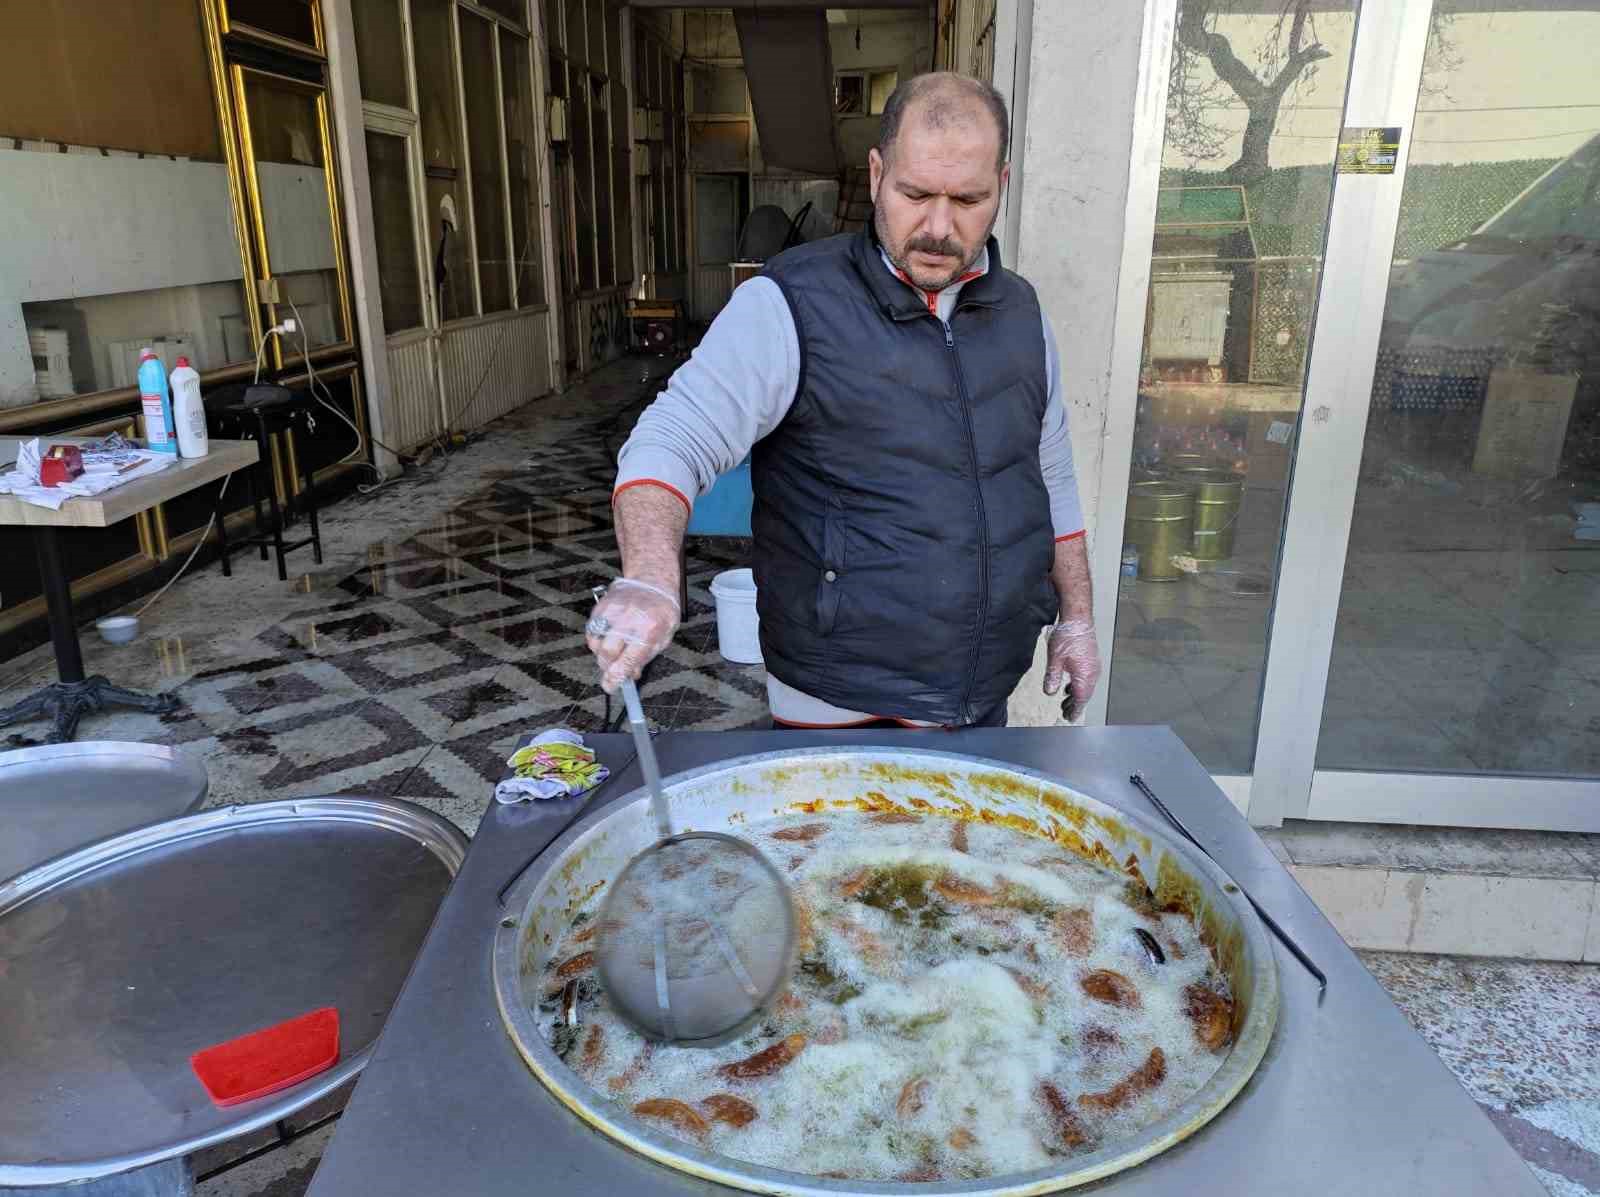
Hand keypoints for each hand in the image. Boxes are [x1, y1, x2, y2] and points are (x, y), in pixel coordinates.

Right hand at [585, 578, 680, 692]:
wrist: (652, 582)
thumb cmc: (661, 611)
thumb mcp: (663, 638)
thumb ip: (645, 657)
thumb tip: (630, 675)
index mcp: (649, 631)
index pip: (627, 661)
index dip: (616, 678)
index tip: (610, 686)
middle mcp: (629, 621)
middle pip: (607, 654)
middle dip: (607, 666)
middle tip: (612, 668)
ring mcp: (613, 612)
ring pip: (596, 643)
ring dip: (601, 654)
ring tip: (613, 650)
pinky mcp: (602, 606)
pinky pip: (591, 630)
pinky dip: (596, 639)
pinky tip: (607, 638)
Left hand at [1043, 618, 1100, 719]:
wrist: (1078, 619)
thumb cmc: (1067, 636)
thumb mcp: (1055, 659)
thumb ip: (1053, 677)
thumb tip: (1049, 692)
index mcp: (1084, 675)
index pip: (1080, 699)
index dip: (1074, 710)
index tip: (1069, 718)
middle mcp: (1092, 673)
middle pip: (1084, 695)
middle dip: (1074, 705)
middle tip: (1065, 713)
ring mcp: (1094, 667)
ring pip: (1086, 687)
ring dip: (1076, 696)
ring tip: (1065, 702)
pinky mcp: (1092, 661)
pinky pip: (1087, 679)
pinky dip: (1078, 686)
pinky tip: (1069, 686)